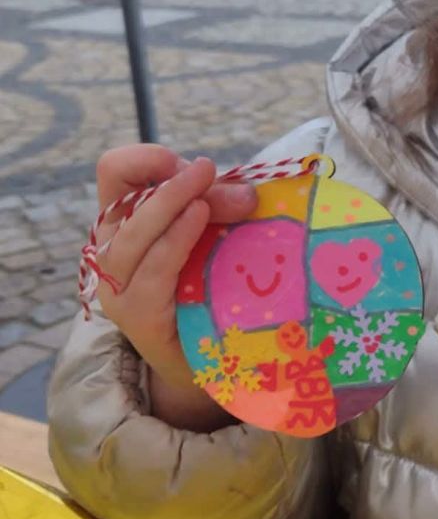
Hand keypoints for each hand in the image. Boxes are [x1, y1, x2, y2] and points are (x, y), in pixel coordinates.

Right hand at [94, 147, 256, 428]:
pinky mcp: (138, 317)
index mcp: (124, 221)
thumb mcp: (213, 232)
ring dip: (171, 205)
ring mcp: (119, 288)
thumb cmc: (208, 285)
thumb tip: (246, 192)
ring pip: (134, 235)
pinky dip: (175, 241)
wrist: (205, 359)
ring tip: (205, 197)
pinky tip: (199, 220)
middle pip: (129, 200)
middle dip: (174, 182)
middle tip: (210, 170)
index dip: (145, 159)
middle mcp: (112, 251)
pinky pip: (152, 271)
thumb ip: (221, 206)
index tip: (183, 164)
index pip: (114, 171)